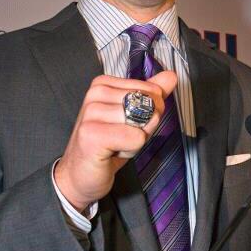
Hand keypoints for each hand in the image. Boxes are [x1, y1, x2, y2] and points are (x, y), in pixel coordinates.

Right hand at [54, 73, 176, 211]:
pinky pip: (135, 138)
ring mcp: (91, 112)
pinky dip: (131, 150)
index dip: (149, 114)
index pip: (152, 91)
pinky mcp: (92, 133)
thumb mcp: (134, 118)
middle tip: (120, 139)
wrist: (80, 175)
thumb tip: (171, 76)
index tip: (125, 126)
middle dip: (144, 128)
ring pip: (144, 122)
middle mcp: (95, 93)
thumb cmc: (107, 146)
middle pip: (150, 105)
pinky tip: (111, 153)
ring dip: (136, 142)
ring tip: (115, 145)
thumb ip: (151, 96)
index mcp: (104, 84)